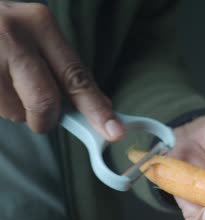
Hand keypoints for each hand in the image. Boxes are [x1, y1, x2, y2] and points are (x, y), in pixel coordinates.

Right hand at [0, 2, 122, 139]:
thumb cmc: (1, 33)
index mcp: (40, 25)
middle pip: (46, 100)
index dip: (96, 108)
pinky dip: (0, 106)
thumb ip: (65, 69)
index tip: (113, 130)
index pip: (76, 76)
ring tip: (3, 83)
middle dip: (47, 119)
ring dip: (16, 110)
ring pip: (16, 112)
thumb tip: (101, 106)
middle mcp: (13, 36)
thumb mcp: (34, 37)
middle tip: (42, 118)